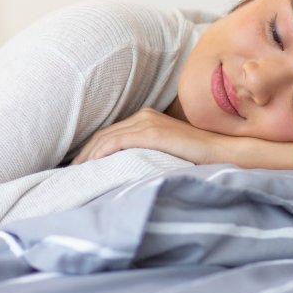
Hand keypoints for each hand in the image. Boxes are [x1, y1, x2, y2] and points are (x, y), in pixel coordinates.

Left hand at [71, 108, 292, 169]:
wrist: (225, 153)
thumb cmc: (198, 158)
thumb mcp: (167, 154)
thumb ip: (147, 156)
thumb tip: (126, 172)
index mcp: (145, 119)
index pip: (108, 135)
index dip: (90, 152)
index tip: (76, 170)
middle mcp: (142, 116)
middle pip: (101, 136)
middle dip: (82, 155)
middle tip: (67, 175)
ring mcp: (146, 122)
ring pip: (103, 139)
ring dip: (85, 157)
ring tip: (72, 175)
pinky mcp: (150, 132)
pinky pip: (114, 142)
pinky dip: (98, 155)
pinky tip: (87, 169)